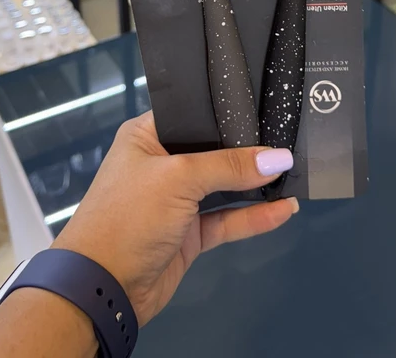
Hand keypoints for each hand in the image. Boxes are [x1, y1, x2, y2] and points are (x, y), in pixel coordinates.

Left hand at [52, 111, 297, 325]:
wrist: (102, 288)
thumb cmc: (127, 216)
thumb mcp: (178, 179)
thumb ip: (230, 167)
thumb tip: (278, 158)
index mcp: (148, 136)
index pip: (194, 115)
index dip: (226, 114)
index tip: (265, 108)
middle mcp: (162, 163)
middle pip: (213, 151)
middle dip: (248, 150)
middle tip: (287, 140)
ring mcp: (177, 200)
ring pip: (224, 186)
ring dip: (255, 185)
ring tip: (292, 174)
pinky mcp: (189, 232)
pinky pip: (228, 219)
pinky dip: (254, 216)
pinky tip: (282, 209)